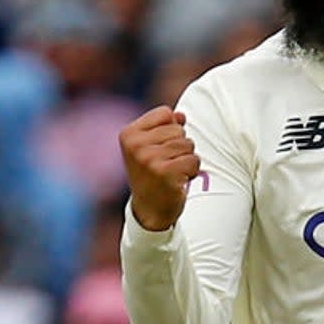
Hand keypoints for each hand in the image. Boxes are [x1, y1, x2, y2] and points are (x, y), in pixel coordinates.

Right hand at [120, 106, 200, 230]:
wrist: (149, 209)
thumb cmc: (152, 173)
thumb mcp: (152, 146)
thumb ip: (165, 126)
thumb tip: (180, 115)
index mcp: (129, 134)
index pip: (165, 113)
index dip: (170, 129)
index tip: (159, 148)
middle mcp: (136, 146)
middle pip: (179, 130)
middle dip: (180, 146)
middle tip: (165, 164)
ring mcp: (149, 160)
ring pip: (188, 144)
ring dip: (186, 159)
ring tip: (171, 172)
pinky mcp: (165, 174)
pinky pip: (194, 160)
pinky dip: (191, 171)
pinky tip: (178, 180)